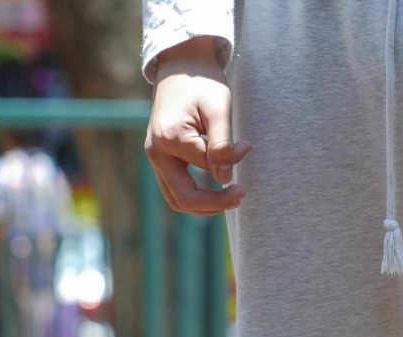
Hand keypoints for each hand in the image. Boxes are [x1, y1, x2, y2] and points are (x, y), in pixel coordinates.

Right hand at [145, 39, 248, 215]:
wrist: (181, 64)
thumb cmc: (202, 81)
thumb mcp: (219, 107)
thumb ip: (222, 144)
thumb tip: (225, 180)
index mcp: (170, 138)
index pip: (206, 166)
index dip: (232, 160)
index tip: (248, 145)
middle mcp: (156, 152)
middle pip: (183, 199)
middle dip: (215, 204)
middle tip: (241, 196)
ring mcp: (155, 157)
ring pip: (176, 199)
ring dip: (204, 206)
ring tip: (231, 198)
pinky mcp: (160, 157)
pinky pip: (174, 188)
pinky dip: (195, 195)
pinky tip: (215, 188)